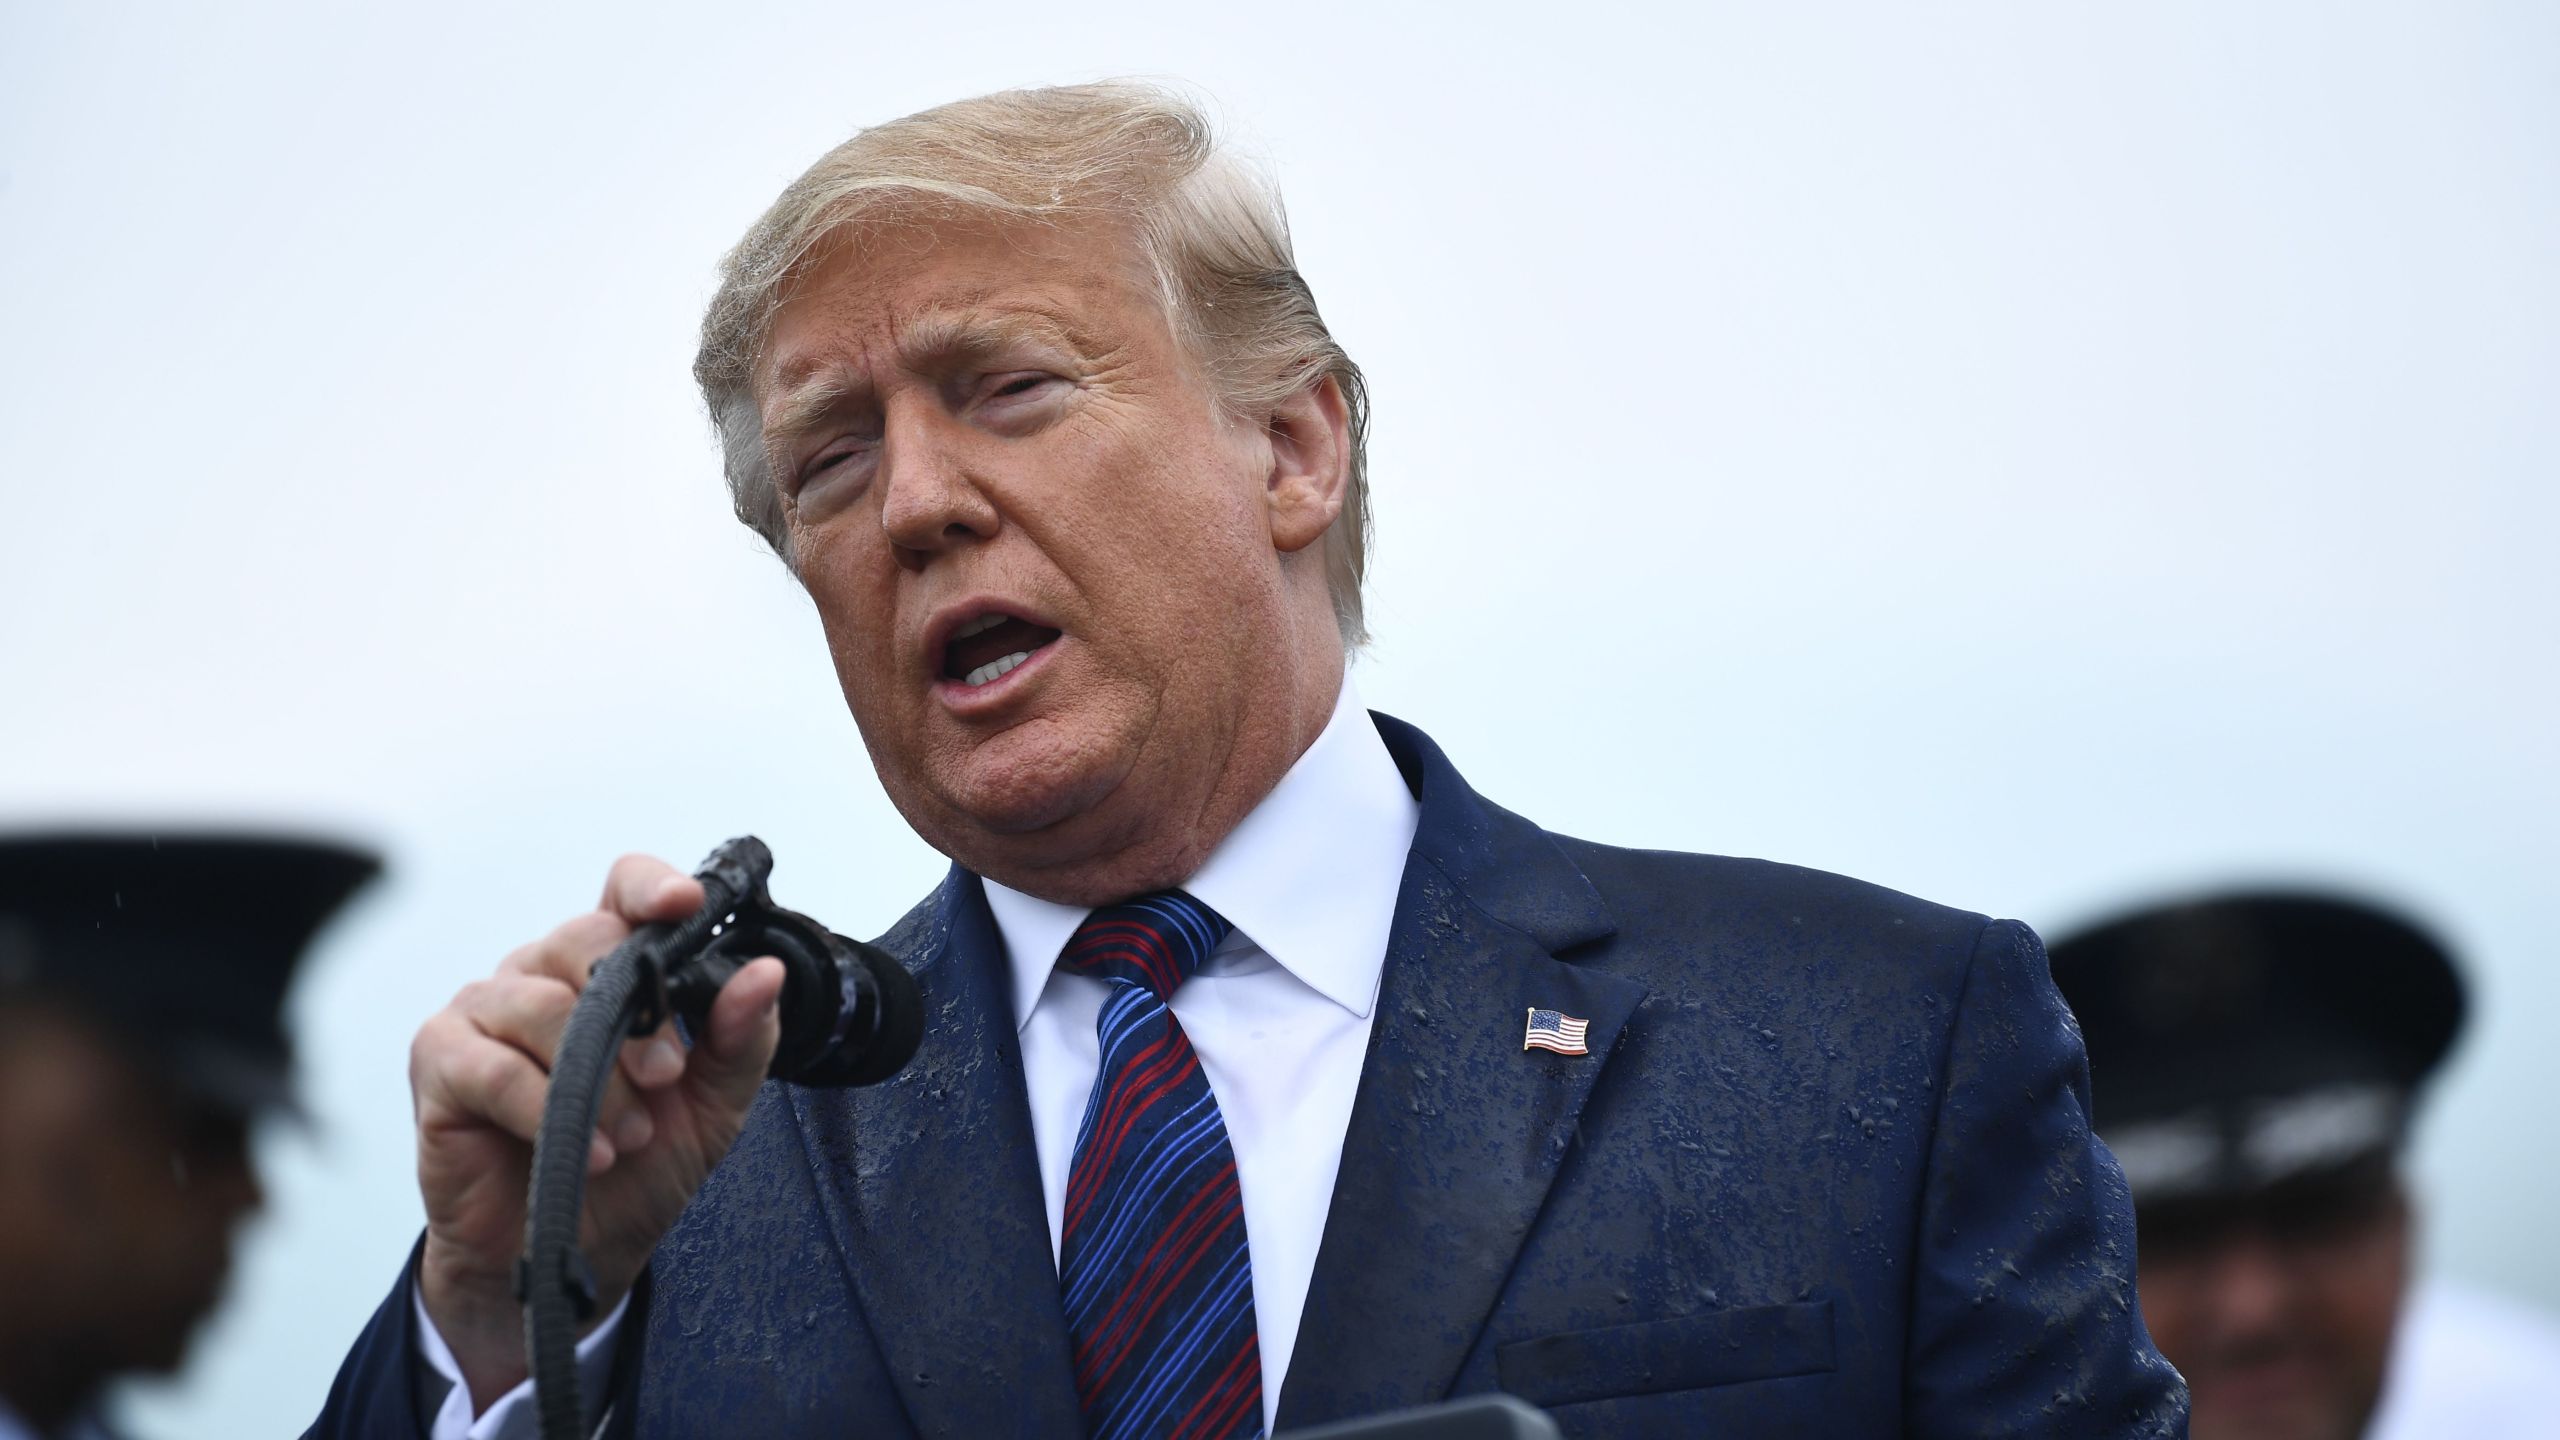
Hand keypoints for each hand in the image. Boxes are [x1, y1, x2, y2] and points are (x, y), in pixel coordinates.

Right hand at [410, 855, 783, 1411]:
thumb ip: (741, 1037)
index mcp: (606, 967)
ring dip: (597, 1081)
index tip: (685, 906)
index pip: (623, 889)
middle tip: (668, 1079)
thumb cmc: (635, 1164)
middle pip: (583, 939)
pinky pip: (491, 1066)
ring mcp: (483, 1012)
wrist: (575, 1251)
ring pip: (540, 1007)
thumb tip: (764, 973)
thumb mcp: (713, 1105)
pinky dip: (544, 1111)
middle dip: (638, 1014)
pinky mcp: (440, 1062)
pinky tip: (586, 1154)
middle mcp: (541, 972)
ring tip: (628, 1139)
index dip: (652, 887)